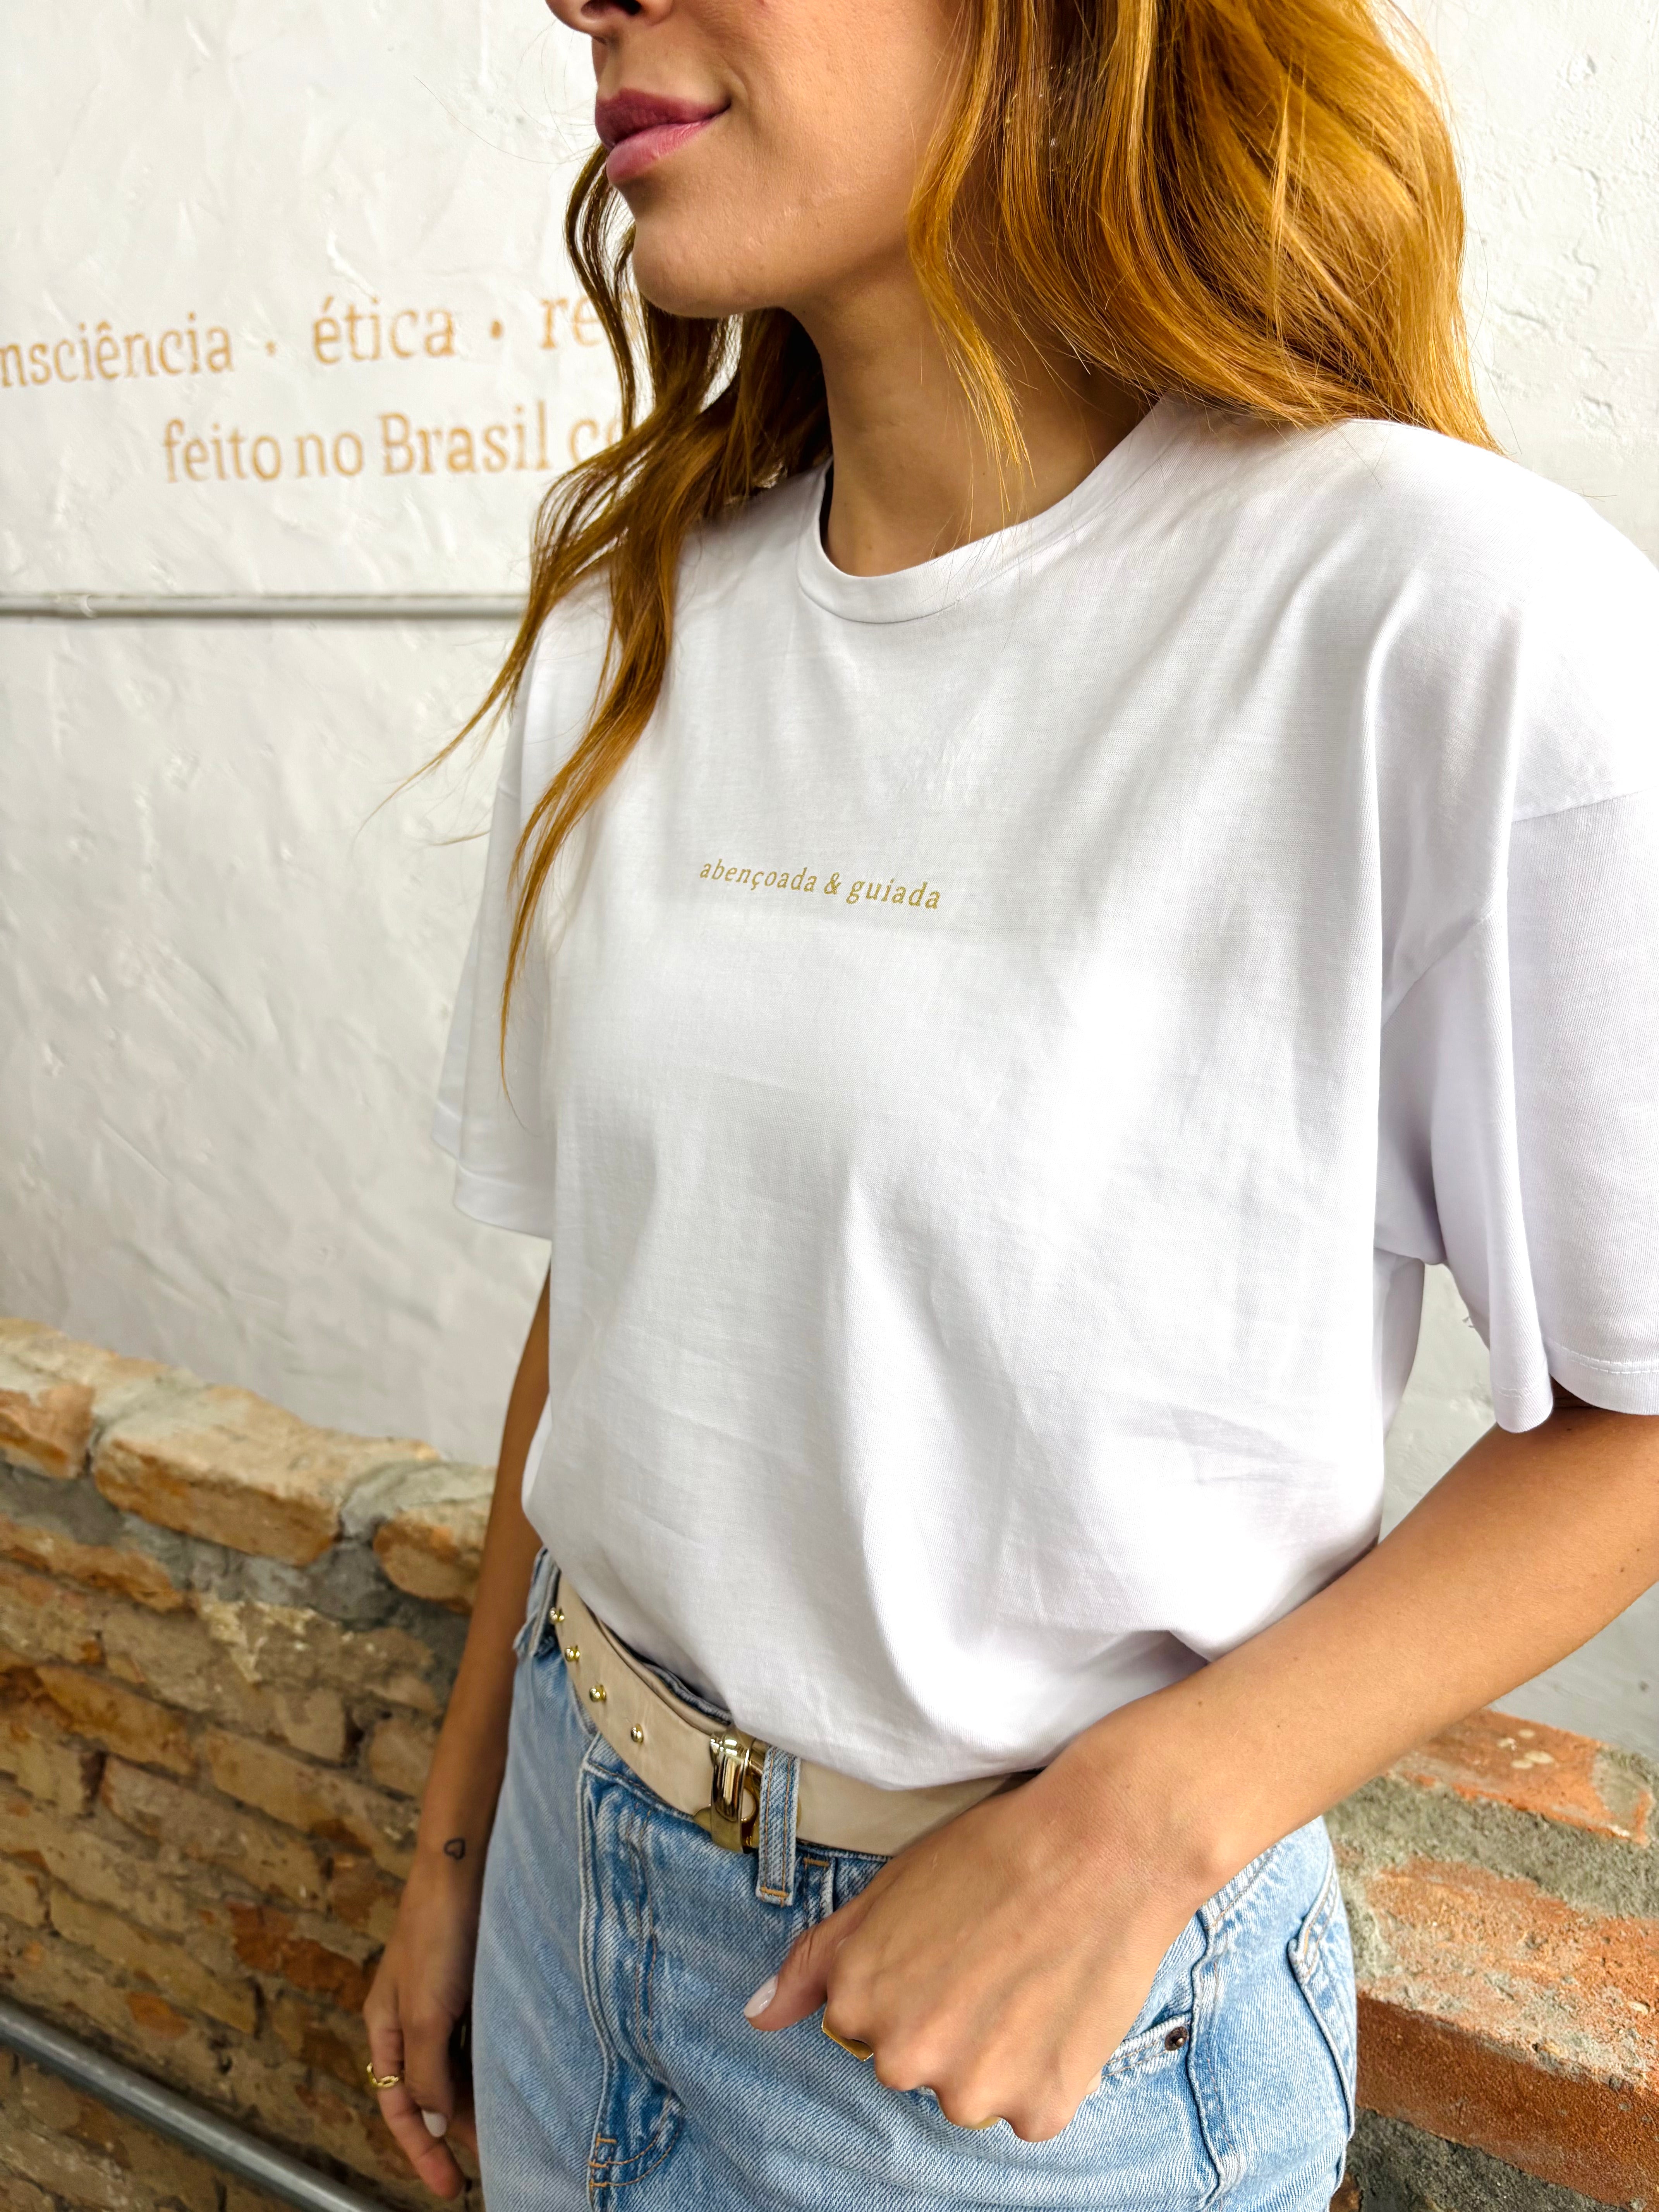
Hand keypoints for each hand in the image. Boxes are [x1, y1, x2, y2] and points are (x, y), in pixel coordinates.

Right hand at [362, 1848, 484, 2197]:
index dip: (421, 2151)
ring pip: (458, 2066)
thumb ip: (428, 2073)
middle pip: (429, 2091)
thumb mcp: (425, 2012)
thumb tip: (433, 2126)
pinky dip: (492, 2063)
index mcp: (385, 2028)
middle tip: (490, 2160)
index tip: (450, 2187)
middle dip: (454, 2129)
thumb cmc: (437, 1933)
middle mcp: (411, 2018)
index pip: (399, 2107)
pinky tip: (516, 2077)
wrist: (465, 1864)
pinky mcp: (474, 1982)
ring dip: (477, 2098)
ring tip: (509, 2127)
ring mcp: (443, 2000)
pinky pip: (479, 2038)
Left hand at [745, 1734, 1209, 2141]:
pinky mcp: (1040, 2109)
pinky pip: (1031, 2107)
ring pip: (974, 2089)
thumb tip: (756, 2017)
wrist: (1100, 1846)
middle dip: (950, 2022)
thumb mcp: (885, 1892)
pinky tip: (1060, 2007)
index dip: (913, 1981)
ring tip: (1031, 1978)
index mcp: (859, 2004)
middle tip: (994, 1958)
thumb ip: (814, 1963)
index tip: (949, 1944)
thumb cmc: (992, 1855)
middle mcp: (903, 2059)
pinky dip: (1047, 2070)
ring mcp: (973, 2091)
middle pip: (918, 2062)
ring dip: (999, 2052)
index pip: (868, 2024)